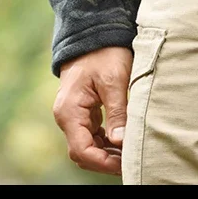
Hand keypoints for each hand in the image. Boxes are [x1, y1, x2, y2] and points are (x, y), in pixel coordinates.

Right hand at [54, 46, 133, 173]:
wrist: (93, 34)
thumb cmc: (103, 53)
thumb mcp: (114, 80)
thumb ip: (117, 112)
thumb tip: (120, 141)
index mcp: (70, 111)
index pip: (82, 150)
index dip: (103, 162)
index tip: (125, 164)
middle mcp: (66, 117)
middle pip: (82, 153)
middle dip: (106, 162)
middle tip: (131, 162)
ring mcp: (72, 115)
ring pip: (87, 146)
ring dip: (107, 154)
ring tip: (130, 154)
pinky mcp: (81, 112)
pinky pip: (90, 136)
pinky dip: (105, 143)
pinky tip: (123, 142)